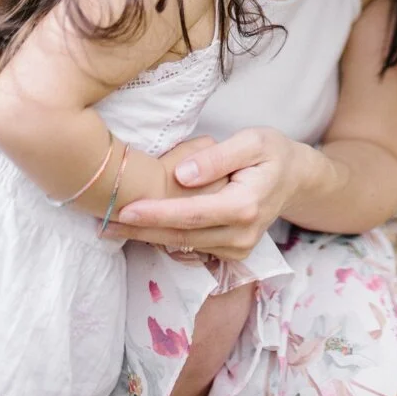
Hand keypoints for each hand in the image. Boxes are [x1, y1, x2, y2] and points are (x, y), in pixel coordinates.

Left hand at [104, 127, 307, 260]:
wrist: (295, 177)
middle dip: (140, 231)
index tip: (124, 209)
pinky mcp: (232, 252)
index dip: (156, 214)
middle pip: (181, 236)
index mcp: (245, 206)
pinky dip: (163, 239)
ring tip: (109, 226)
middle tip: (101, 223)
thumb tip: (181, 175)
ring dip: (146, 237)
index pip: (191, 214)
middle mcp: (242, 234)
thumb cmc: (271, 153)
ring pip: (182, 245)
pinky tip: (137, 229)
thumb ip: (216, 158)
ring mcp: (238, 248)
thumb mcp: (251, 142)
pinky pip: (192, 249)